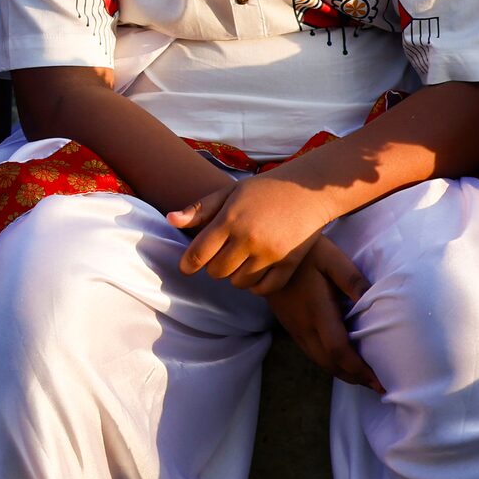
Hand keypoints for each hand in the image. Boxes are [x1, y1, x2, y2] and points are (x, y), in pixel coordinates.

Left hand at [169, 174, 334, 294]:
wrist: (308, 189)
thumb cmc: (264, 189)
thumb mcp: (230, 192)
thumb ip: (200, 209)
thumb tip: (170, 220)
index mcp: (230, 219)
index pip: (198, 254)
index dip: (188, 264)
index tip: (187, 266)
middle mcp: (248, 238)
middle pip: (217, 272)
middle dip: (215, 266)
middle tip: (224, 253)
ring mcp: (270, 253)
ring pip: (238, 283)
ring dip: (236, 275)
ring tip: (242, 258)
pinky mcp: (289, 264)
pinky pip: (263, 290)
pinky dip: (257, 285)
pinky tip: (257, 269)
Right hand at [268, 237, 379, 392]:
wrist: (265, 251)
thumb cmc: (305, 252)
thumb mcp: (332, 259)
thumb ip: (353, 281)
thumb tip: (375, 303)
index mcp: (317, 312)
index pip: (339, 351)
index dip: (359, 370)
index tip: (379, 381)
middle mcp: (304, 327)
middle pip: (330, 364)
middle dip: (355, 378)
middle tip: (377, 386)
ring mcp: (294, 328)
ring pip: (320, 362)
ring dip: (342, 373)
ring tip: (363, 378)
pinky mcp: (290, 326)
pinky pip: (312, 353)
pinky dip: (330, 364)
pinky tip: (341, 361)